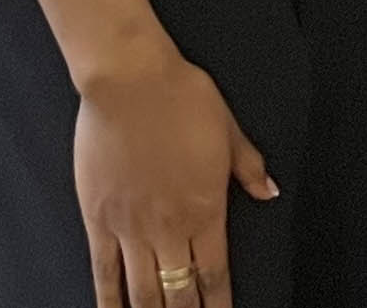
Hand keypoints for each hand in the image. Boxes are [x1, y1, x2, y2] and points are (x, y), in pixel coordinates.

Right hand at [74, 53, 277, 307]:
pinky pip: (103, 270)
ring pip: (142, 291)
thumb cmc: (182, 98)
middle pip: (178, 292)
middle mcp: (169, 226)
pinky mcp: (98, 218)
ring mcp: (131, 226)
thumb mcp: (229, 131)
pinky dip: (108, 299)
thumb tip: (269, 192)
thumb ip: (248, 168)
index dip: (218, 305)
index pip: (215, 274)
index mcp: (206, 209)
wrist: (130, 81)